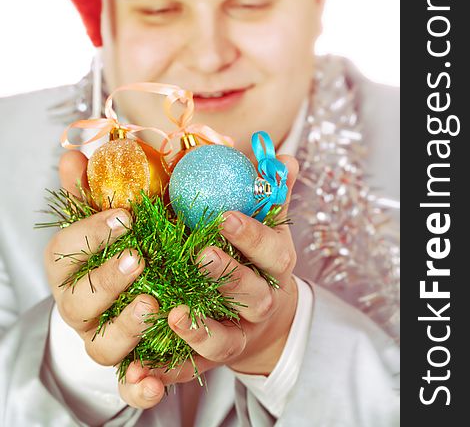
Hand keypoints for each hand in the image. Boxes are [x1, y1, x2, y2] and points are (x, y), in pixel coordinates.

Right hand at [43, 151, 167, 406]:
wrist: (132, 292)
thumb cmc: (121, 246)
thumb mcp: (110, 214)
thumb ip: (93, 187)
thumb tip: (74, 153)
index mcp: (71, 266)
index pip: (66, 250)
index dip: (91, 233)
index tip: (126, 216)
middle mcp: (80, 305)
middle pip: (79, 301)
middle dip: (106, 279)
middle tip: (138, 258)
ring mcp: (102, 336)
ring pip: (102, 344)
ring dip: (125, 326)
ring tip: (153, 303)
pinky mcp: (129, 363)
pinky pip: (128, 385)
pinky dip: (139, 387)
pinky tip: (155, 384)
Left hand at [123, 154, 298, 406]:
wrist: (266, 323)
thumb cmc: (258, 262)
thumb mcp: (270, 227)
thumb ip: (272, 193)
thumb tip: (286, 158)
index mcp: (273, 266)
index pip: (271, 250)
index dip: (252, 234)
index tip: (224, 216)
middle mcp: (259, 303)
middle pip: (251, 293)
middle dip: (228, 275)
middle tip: (200, 255)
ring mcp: (237, 335)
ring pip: (224, 338)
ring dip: (200, 328)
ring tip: (174, 314)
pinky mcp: (210, 360)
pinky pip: (190, 369)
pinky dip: (166, 372)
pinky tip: (140, 370)